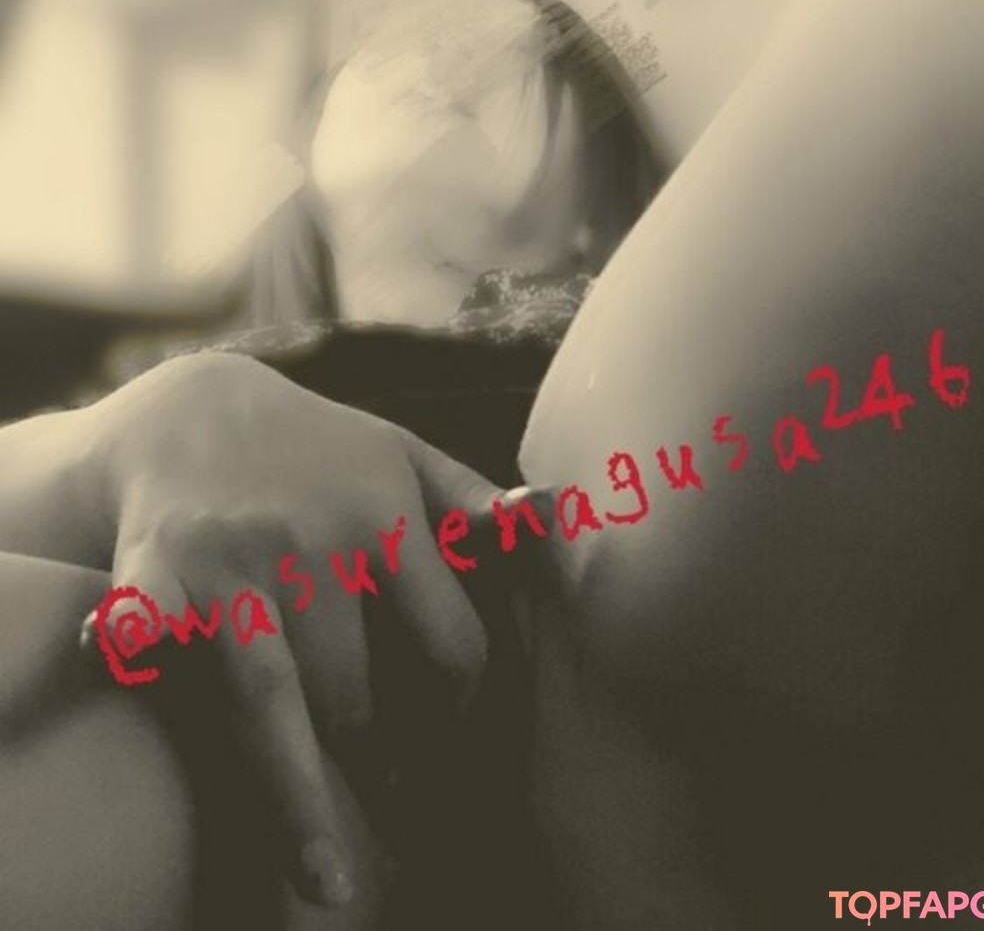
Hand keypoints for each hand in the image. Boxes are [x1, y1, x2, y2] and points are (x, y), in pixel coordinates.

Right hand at [85, 350, 498, 908]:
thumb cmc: (317, 449)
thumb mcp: (402, 454)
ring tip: (330, 882)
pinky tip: (123, 672)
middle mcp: (312, 538)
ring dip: (299, 792)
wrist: (194, 410)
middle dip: (372, 753)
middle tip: (383, 793)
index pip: (450, 642)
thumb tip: (552, 513)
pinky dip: (132, 647)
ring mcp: (232, 558)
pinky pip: (146, 631)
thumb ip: (473, 500)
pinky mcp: (156, 571)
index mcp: (385, 511)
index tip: (451, 735)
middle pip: (355, 691)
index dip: (461, 704)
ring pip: (272, 701)